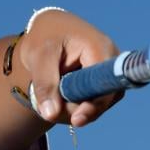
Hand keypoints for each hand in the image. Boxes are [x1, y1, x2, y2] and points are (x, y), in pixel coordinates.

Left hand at [15, 8, 123, 126]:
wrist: (49, 29)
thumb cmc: (45, 37)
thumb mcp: (39, 56)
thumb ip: (45, 84)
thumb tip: (51, 114)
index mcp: (100, 49)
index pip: (106, 85)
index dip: (93, 106)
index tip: (76, 120)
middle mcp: (111, 62)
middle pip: (102, 100)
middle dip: (75, 109)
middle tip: (46, 106)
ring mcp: (108, 74)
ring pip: (97, 105)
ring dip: (72, 109)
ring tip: (49, 98)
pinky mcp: (103, 83)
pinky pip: (92, 104)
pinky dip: (74, 107)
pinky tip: (57, 98)